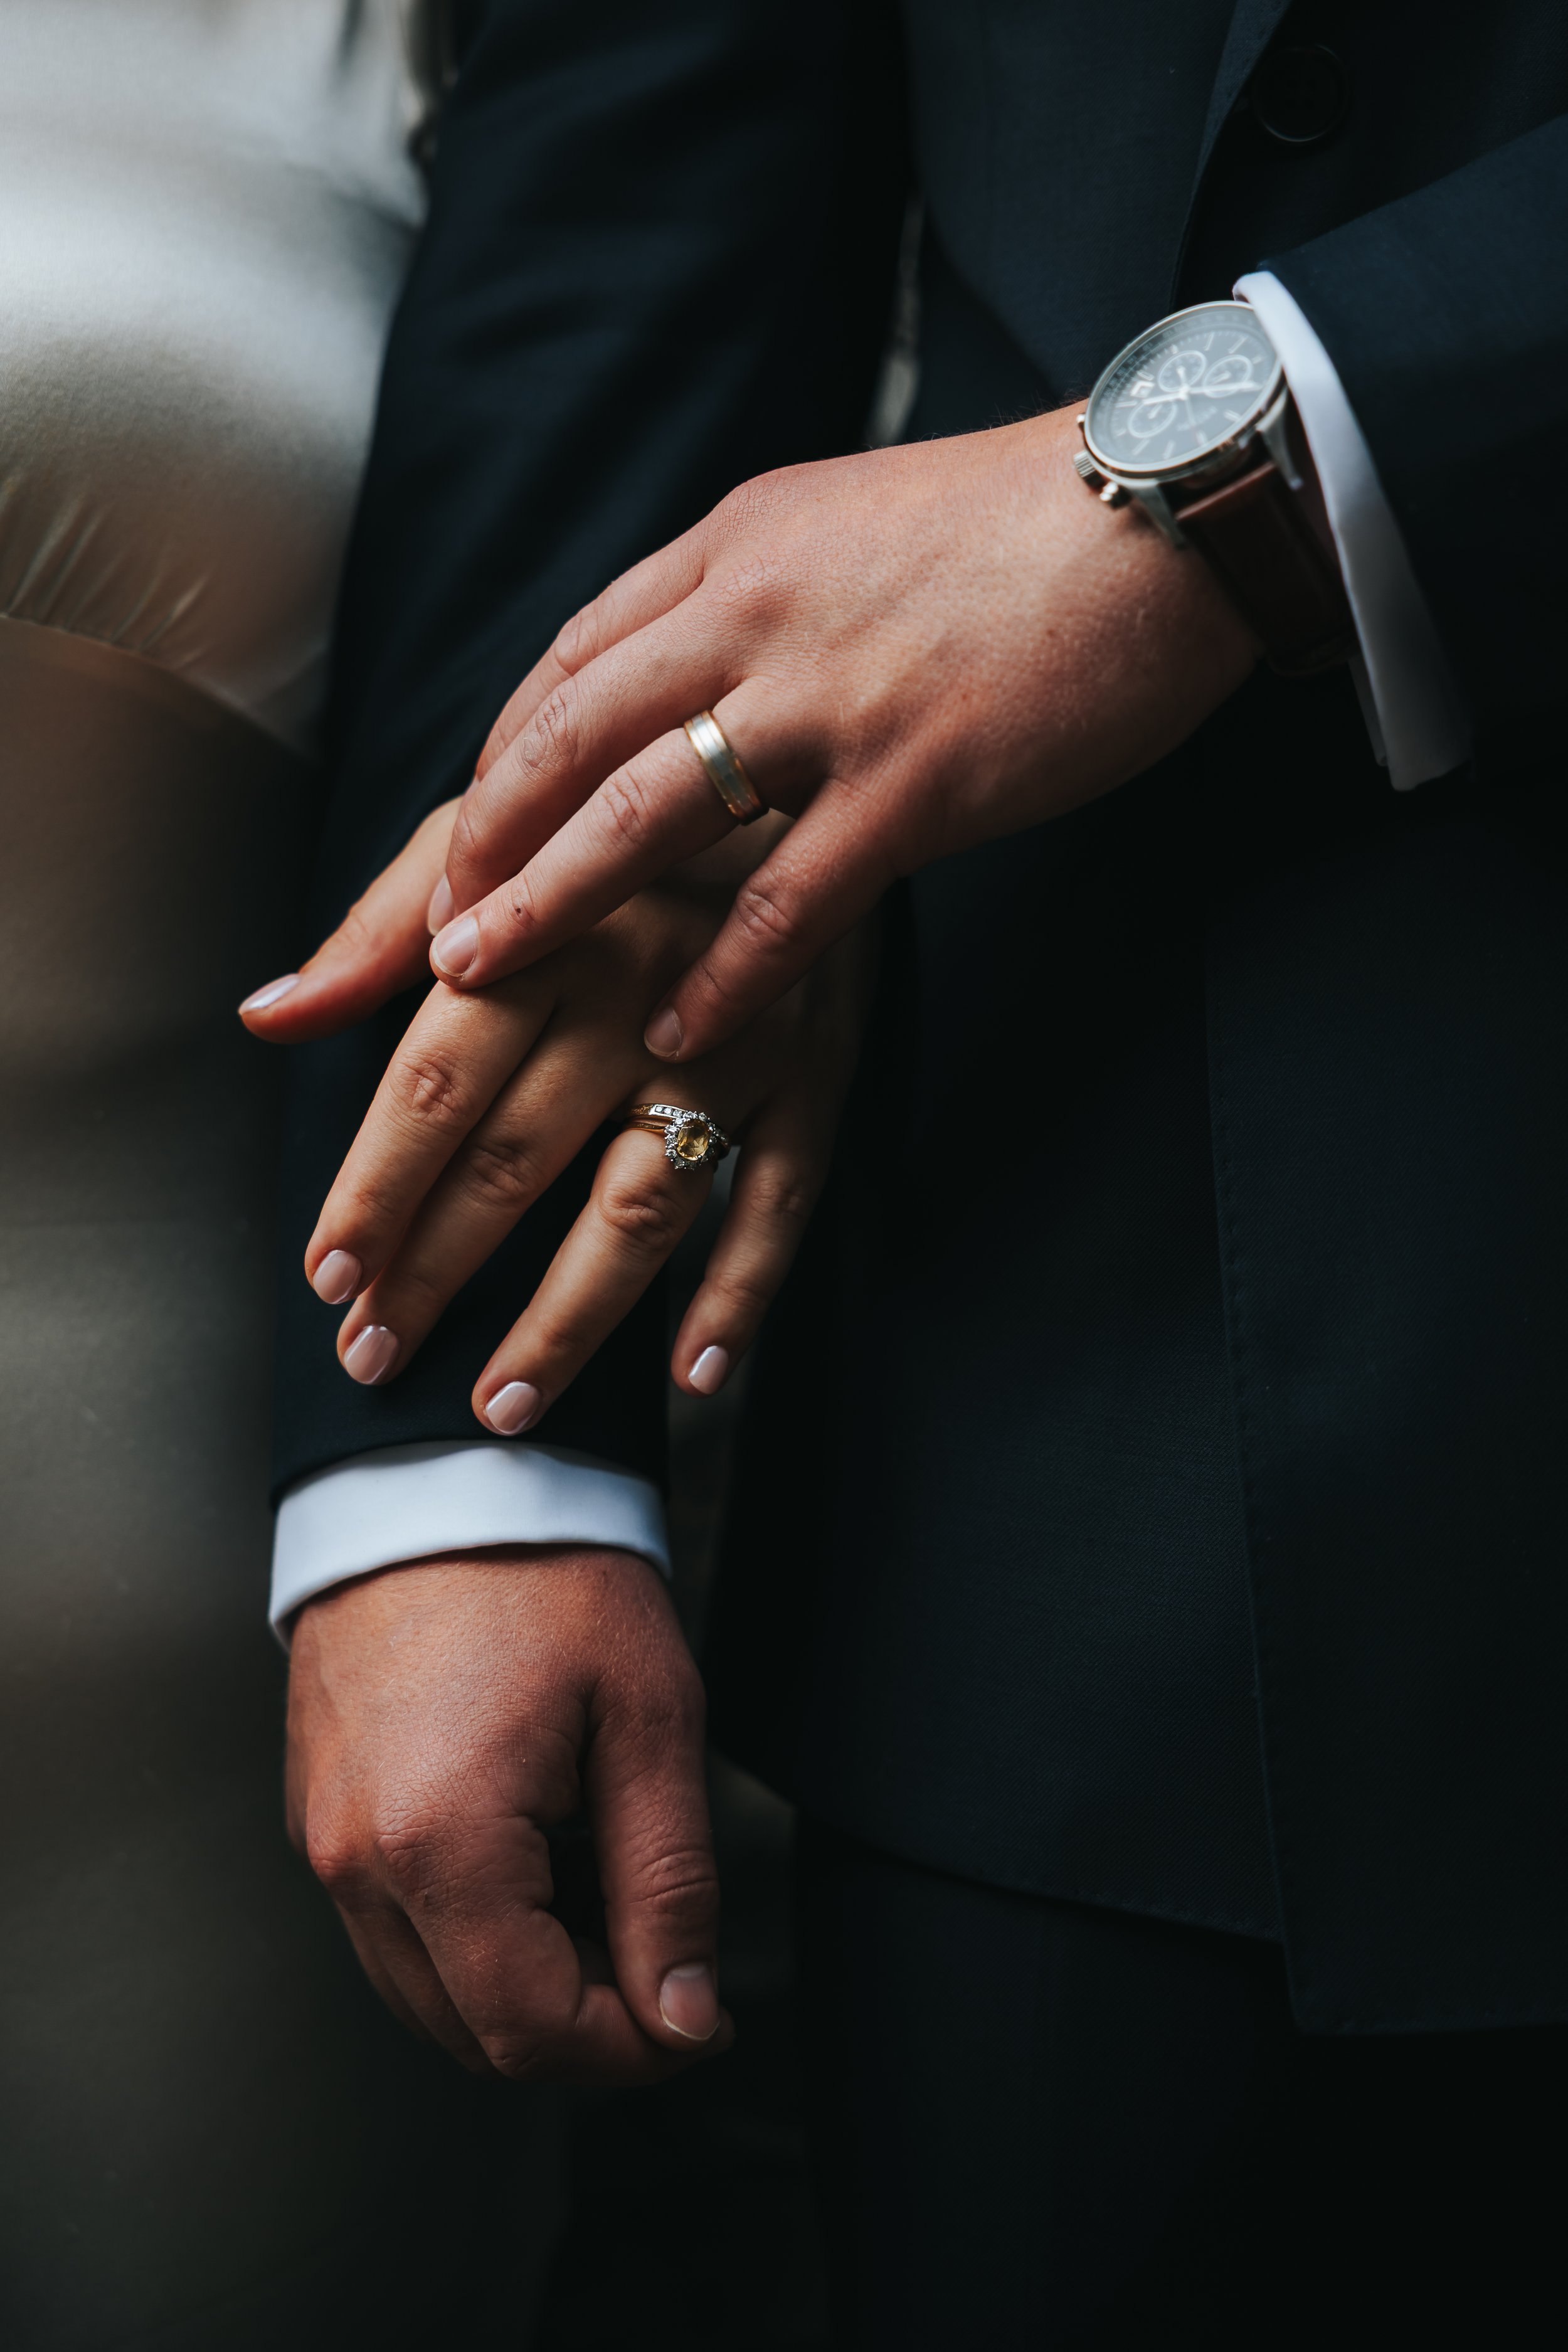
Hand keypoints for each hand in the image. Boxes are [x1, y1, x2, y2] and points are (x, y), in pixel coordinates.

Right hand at [287, 1546, 731, 2082]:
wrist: (441, 1475)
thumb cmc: (551, 1574)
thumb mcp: (650, 1719)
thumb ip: (669, 1883)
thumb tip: (683, 2019)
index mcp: (440, 1843)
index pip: (532, 2034)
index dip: (632, 2051)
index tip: (700, 2013)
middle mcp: (357, 1861)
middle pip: (474, 2034)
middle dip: (585, 2025)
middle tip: (666, 1951)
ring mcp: (323, 1841)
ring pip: (429, 1992)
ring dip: (528, 1982)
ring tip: (606, 1886)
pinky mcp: (317, 1815)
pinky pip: (395, 1927)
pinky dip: (475, 1931)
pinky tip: (542, 1854)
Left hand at [297, 835, 870, 1431]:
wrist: (793, 770)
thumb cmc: (611, 818)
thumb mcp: (491, 834)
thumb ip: (379, 930)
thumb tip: (266, 1015)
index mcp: (546, 927)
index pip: (436, 1079)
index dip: (375, 1186)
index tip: (327, 1274)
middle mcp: (641, 990)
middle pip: (518, 1159)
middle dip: (435, 1271)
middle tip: (373, 1355)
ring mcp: (737, 1041)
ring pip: (641, 1208)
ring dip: (567, 1320)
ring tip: (499, 1406)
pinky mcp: (816, 1076)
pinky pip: (781, 1202)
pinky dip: (742, 1293)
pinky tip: (690, 1375)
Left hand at [422, 400, 1257, 1059]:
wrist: (1167, 505)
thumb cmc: (1017, 525)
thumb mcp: (849, 521)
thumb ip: (757, 588)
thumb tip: (692, 660)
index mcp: (737, 544)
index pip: (573, 660)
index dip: (502, 761)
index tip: (458, 837)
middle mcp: (758, 611)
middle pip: (572, 737)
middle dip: (482, 843)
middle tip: (422, 933)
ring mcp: (835, 698)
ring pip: (646, 813)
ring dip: (550, 903)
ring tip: (480, 980)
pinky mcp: (919, 779)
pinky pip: (791, 897)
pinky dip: (725, 973)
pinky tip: (676, 1033)